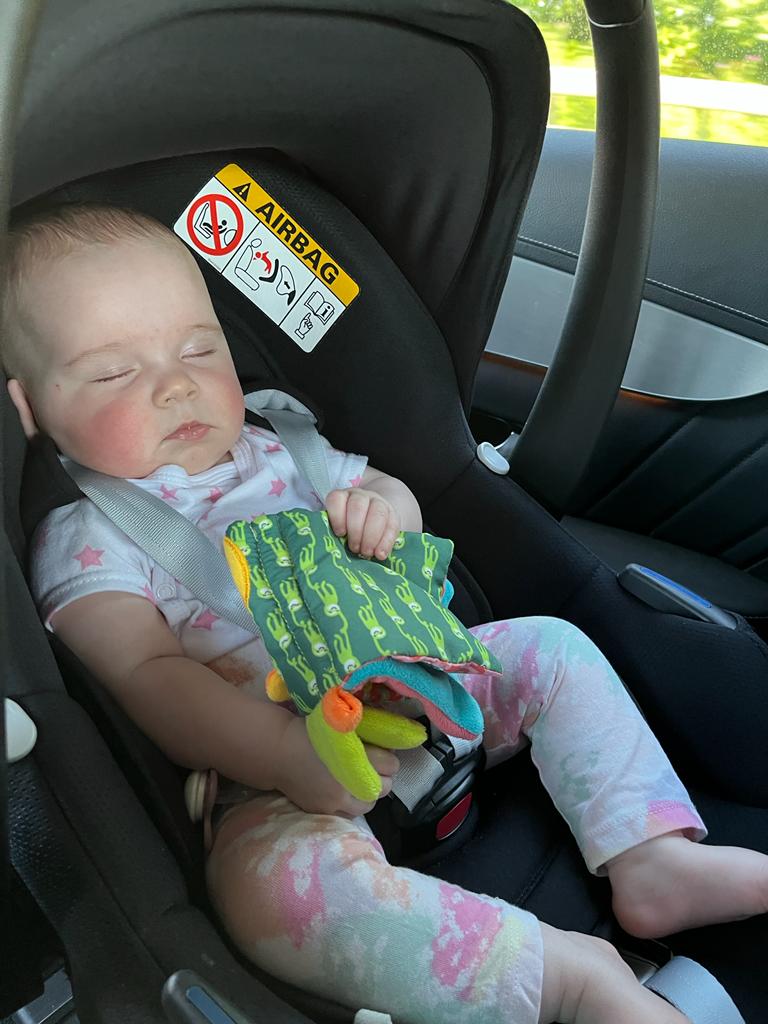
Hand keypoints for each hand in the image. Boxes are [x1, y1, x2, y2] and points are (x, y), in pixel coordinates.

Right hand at [273, 715, 399, 815]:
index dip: (390, 759)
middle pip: (384, 787)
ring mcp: (336, 800)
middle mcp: (349, 781)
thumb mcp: (340, 725)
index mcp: (355, 755)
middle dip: (384, 778)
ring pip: (369, 804)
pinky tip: (348, 794)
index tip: (385, 755)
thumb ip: (364, 735)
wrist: (279, 751)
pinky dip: (353, 805)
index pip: (390, 764)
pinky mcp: (324, 810)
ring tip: (363, 783)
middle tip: (377, 770)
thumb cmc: (310, 732)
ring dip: (370, 794)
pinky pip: (349, 814)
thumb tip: (387, 739)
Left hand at [326, 487, 401, 559]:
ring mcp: (378, 503)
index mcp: (343, 497)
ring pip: (377, 514)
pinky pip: (392, 526)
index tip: (340, 534)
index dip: (337, 517)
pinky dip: (386, 542)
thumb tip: (334, 548)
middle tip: (355, 549)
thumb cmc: (349, 527)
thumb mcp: (340, 526)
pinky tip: (380, 554)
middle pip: (358, 506)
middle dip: (356, 530)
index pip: (337, 499)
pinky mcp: (393, 515)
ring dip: (371, 537)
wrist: (373, 518)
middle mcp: (360, 496)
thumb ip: (336, 533)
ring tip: (367, 552)